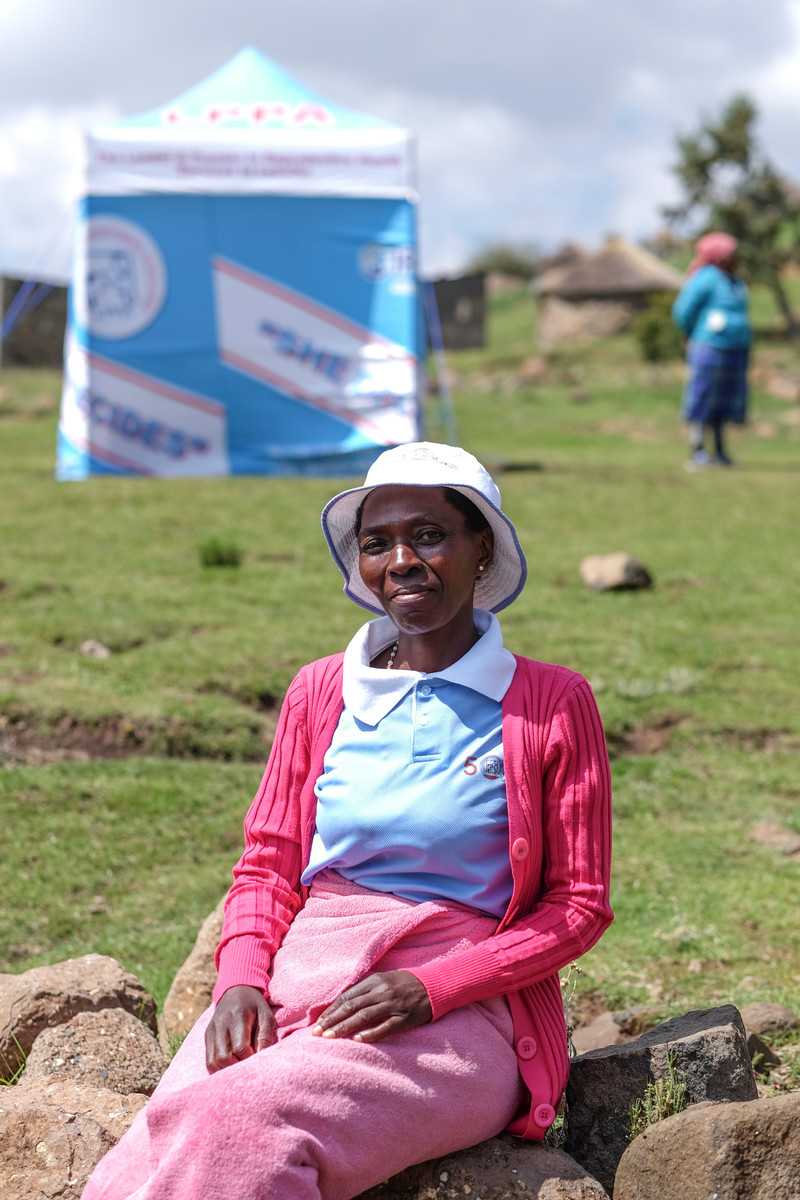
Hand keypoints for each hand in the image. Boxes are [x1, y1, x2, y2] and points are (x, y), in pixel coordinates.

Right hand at [205, 984, 276, 1071]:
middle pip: (224, 1058)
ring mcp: (211, 1030)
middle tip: (248, 1066)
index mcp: (238, 1016)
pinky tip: (230, 1065)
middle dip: (237, 1067)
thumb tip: (261, 1059)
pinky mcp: (207, 1036)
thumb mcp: (266, 1016)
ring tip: (239, 1066)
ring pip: (213, 1062)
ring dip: (227, 1070)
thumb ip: (265, 1037)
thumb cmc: (255, 1005)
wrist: (236, 990)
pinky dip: (219, 1068)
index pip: (240, 1048)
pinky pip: (209, 1060)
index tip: (257, 1060)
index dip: (249, 1059)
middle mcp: (221, 1024)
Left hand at [312, 970, 431, 1043]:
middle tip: (317, 1033)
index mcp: (375, 981)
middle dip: (332, 1020)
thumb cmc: (404, 984)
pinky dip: (369, 1034)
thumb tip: (340, 1004)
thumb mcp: (383, 980)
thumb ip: (364, 990)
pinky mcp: (403, 1019)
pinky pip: (384, 1027)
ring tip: (329, 1038)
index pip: (347, 996)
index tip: (318, 1022)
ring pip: (364, 1017)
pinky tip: (356, 1040)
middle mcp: (382, 992)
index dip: (331, 1010)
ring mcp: (393, 1005)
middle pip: (351, 1007)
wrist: (433, 986)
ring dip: (344, 1028)